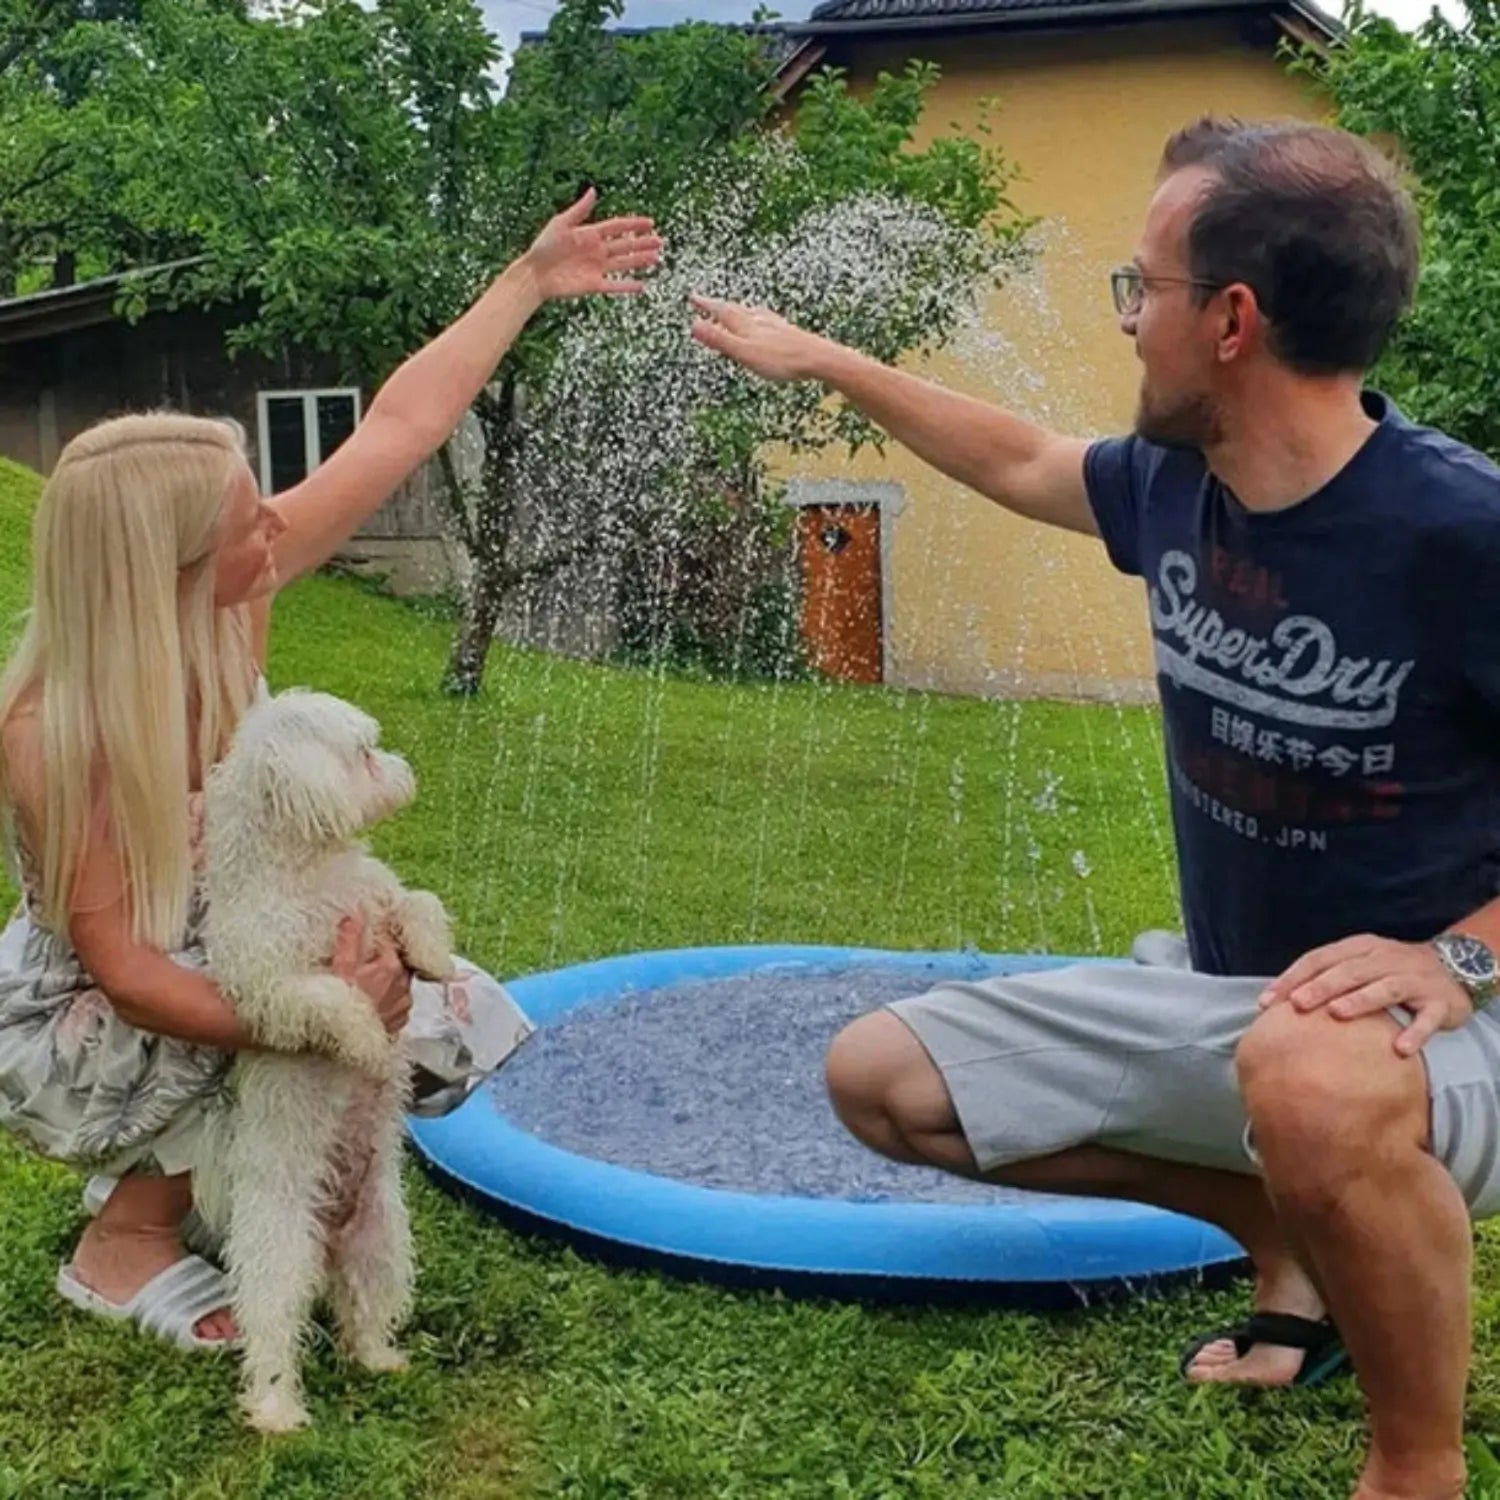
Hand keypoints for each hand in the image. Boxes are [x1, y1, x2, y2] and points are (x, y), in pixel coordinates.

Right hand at [333, 915, 411, 1035]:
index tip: (368, 948)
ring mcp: (404, 1005)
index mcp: (391, 966)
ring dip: (389, 983)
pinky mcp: (400, 1022)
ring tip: (368, 988)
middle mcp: (403, 984)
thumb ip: (350, 939)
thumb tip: (355, 916)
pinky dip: (389, 1002)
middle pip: (399, 965)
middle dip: (385, 963)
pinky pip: (399, 1005)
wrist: (343, 1041)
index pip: (392, 945)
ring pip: (401, 985)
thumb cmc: (341, 1003)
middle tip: (366, 968)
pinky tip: (373, 1005)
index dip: (379, 944)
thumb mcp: (341, 967)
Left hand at [522, 187, 661, 300]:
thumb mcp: (561, 224)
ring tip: (655, 259)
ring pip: (623, 263)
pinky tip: (641, 285)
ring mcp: (596, 268)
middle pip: (625, 245)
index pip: (617, 227)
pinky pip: (614, 285)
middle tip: (660, 241)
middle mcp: (596, 251)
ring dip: (639, 261)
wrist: (534, 274)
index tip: (650, 222)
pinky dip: (627, 286)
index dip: (633, 224)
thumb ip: (580, 210)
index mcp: (590, 234)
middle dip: (642, 243)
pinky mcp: (593, 285)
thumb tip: (594, 191)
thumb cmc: (544, 247)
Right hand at [689, 295, 826, 381]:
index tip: (692, 297)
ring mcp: (773, 324)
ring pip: (750, 313)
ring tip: (730, 310)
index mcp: (746, 324)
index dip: (705, 305)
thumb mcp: (744, 352)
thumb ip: (719, 340)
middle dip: (717, 306)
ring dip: (736, 311)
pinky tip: (764, 321)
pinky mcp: (786, 331)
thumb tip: (693, 325)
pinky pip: (765, 320)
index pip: (720, 310)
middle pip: (734, 309)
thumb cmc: (781, 359)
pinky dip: (756, 317)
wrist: (817, 357)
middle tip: (705, 301)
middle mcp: (759, 320)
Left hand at [1258, 933, 1472, 1055]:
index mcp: (1360, 948)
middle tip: (1296, 1004)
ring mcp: (1415, 978)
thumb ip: (1326, 977)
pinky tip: (1401, 1048)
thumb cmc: (1392, 973)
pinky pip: (1428, 1017)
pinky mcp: (1440, 1001)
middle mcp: (1386, 958)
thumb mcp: (1360, 966)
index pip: (1319, 959)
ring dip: (1361, 1000)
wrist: (1457, 969)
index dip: (1292, 978)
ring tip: (1337, 1014)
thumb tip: (1278, 1004)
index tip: (1267, 1002)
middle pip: (1349, 970)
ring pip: (1387, 987)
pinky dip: (1416, 1031)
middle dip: (1320, 986)